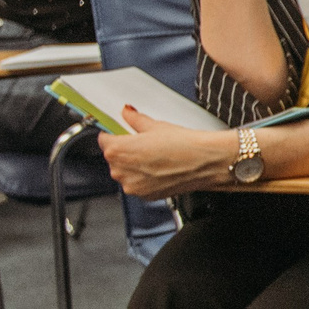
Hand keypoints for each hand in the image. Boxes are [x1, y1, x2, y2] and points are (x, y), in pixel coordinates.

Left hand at [98, 110, 235, 197]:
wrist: (205, 163)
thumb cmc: (184, 146)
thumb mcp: (156, 126)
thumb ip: (135, 119)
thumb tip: (127, 113)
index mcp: (117, 150)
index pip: (103, 140)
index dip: (114, 134)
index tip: (120, 132)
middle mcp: (120, 171)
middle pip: (113, 158)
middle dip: (125, 151)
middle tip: (144, 144)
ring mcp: (131, 185)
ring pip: (125, 172)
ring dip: (133, 165)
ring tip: (155, 157)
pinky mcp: (144, 195)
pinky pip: (137, 184)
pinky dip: (144, 177)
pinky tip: (159, 168)